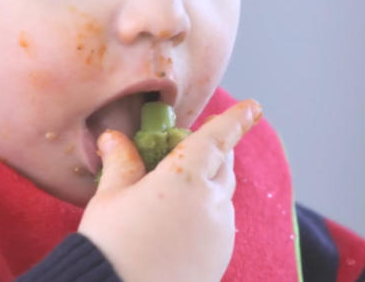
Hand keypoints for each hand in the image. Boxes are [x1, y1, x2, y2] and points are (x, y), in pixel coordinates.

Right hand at [78, 99, 261, 281]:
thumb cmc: (110, 243)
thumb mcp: (111, 198)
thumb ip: (120, 161)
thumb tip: (113, 137)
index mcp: (184, 179)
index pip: (215, 140)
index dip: (234, 120)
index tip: (253, 107)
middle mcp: (211, 203)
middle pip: (224, 166)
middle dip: (219, 151)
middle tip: (201, 147)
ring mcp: (220, 232)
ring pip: (222, 196)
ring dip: (210, 184)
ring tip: (183, 190)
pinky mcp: (220, 256)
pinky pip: (220, 223)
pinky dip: (208, 212)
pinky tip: (185, 223)